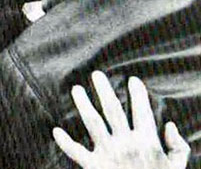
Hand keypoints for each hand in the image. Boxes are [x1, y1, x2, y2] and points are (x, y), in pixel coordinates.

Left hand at [53, 71, 189, 168]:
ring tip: (76, 89)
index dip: (138, 94)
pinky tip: (55, 131)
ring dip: (83, 104)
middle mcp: (126, 145)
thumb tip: (169, 125)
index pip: (141, 111)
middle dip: (104, 90)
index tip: (132, 79)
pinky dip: (64, 142)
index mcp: (147, 143)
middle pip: (112, 110)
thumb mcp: (177, 168)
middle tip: (96, 74)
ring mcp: (108, 155)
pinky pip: (76, 152)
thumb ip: (179, 147)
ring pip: (92, 122)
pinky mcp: (94, 167)